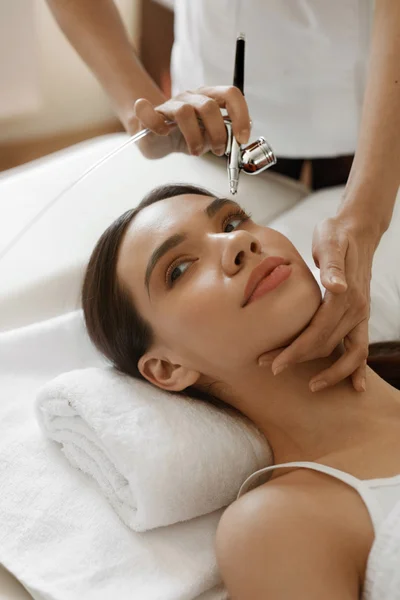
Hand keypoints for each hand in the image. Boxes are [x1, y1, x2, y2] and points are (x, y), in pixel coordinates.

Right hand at [133, 86, 250, 155]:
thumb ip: (225, 136)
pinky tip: (163, 134)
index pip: (230, 94)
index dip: (241, 115)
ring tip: (196, 152)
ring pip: (185, 112)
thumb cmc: (186, 137)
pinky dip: (157, 124)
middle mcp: (191, 97)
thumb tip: (238, 139)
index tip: (242, 138)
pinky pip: (148, 110)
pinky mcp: (149, 114)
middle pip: (209, 106)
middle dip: (218, 133)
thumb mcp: (210, 138)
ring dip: (194, 138)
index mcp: (209, 98)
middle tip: (219, 151)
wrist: (158, 139)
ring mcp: (170, 104)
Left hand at [258, 214, 381, 392]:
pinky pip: (361, 348)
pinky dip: (358, 368)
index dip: (295, 351)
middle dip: (298, 360)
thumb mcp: (330, 242)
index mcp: (345, 295)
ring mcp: (361, 314)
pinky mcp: (360, 316)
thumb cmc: (336, 235)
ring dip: (330, 372)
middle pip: (326, 345)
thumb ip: (332, 265)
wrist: (357, 230)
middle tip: (269, 366)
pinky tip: (356, 386)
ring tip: (312, 386)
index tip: (273, 362)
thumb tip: (335, 286)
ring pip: (346, 353)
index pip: (317, 332)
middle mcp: (356, 308)